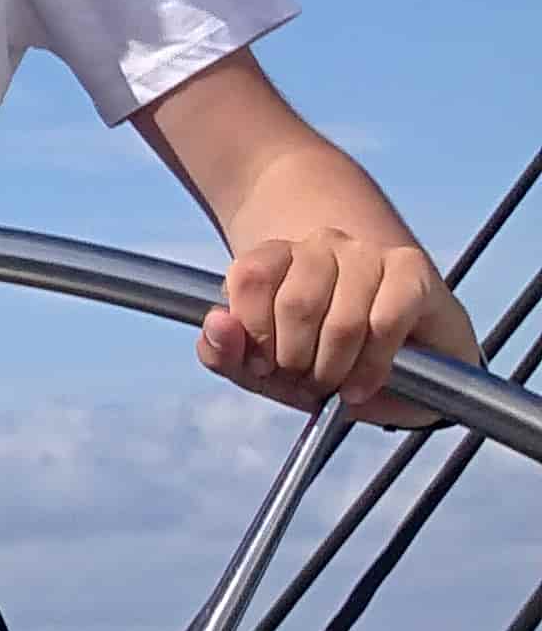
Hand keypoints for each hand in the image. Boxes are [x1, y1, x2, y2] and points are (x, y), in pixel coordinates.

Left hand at [206, 229, 471, 423]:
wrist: (396, 370)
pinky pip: (386, 323)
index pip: (249, 277)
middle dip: (296, 361)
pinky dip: (371, 366)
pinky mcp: (412, 272)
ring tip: (334, 384)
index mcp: (277, 256)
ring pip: (342, 319)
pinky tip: (361, 386)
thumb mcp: (258, 368)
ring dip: (334, 369)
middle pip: (296, 304)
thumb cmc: (320, 361)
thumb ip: (223, 351)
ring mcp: (369, 255)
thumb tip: (219, 323)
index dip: (254, 332)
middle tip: (305, 381)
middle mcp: (321, 245)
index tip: (264, 366)